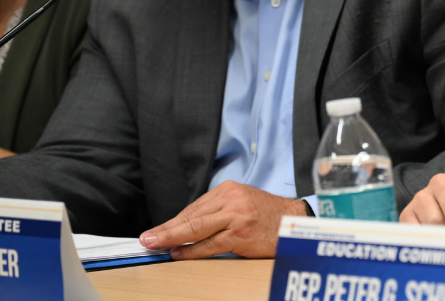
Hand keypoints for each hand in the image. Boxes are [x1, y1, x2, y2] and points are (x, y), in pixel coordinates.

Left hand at [138, 181, 306, 259]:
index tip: (156, 231)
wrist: (297, 222)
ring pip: (196, 228)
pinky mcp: (241, 232)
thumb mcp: (242, 205)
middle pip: (191, 216)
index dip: (173, 222)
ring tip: (155, 245)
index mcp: (229, 189)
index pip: (194, 207)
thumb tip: (187, 229)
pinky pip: (210, 244)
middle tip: (147, 238)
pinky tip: (179, 253)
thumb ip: (218, 212)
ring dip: (172, 238)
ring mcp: (236, 215)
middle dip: (166, 229)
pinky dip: (191, 251)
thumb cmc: (269, 217)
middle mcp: (232, 199)